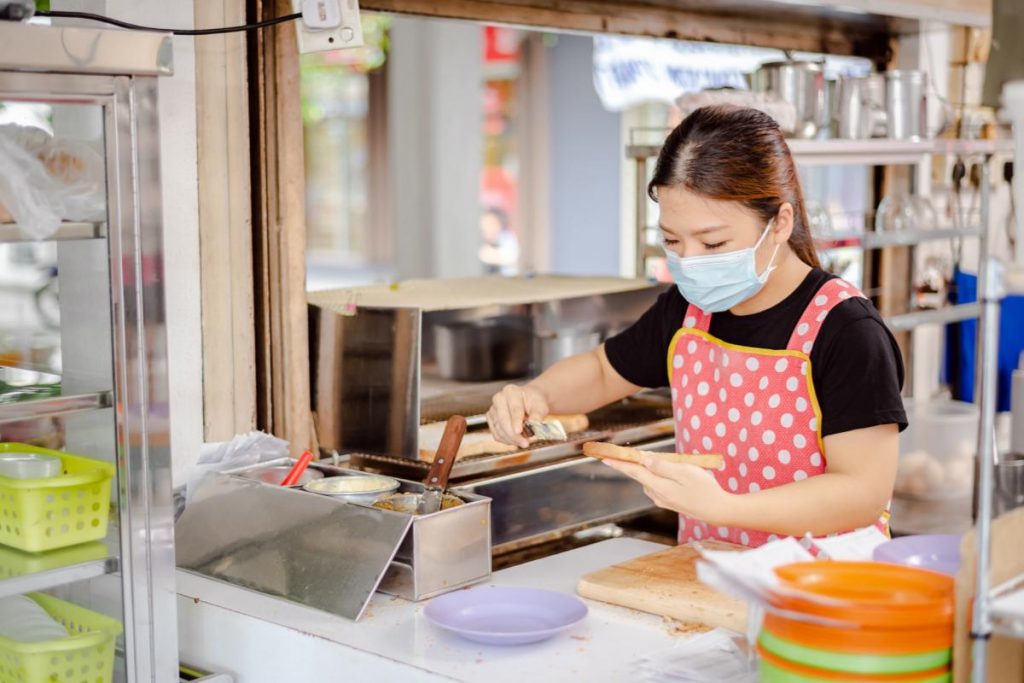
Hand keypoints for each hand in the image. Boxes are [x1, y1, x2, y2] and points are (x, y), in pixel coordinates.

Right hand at [486, 384, 549, 448]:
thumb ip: (538, 414)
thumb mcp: (540, 406)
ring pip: (499, 429)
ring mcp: (493, 409)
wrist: (528, 402)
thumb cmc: (534, 402)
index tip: (519, 431)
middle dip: (513, 434)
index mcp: (511, 391)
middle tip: (525, 443)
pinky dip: (506, 440)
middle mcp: (499, 398)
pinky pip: (496, 434)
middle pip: (503, 419)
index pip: (514, 408)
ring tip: (523, 442)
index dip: (516, 421)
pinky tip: (515, 440)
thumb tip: (534, 422)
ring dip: (511, 439)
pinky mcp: (491, 419)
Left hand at [603, 456, 732, 525]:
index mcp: (660, 487)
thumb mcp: (686, 472)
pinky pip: (657, 485)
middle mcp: (657, 495)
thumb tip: (645, 462)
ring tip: (651, 458)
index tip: (605, 458)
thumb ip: (663, 467)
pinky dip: (656, 476)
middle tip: (616, 454)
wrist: (718, 510)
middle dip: (628, 465)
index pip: (634, 472)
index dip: (619, 463)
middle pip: (639, 476)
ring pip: (649, 480)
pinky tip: (663, 470)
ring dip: (647, 470)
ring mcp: (663, 500)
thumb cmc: (705, 489)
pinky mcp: (670, 501)